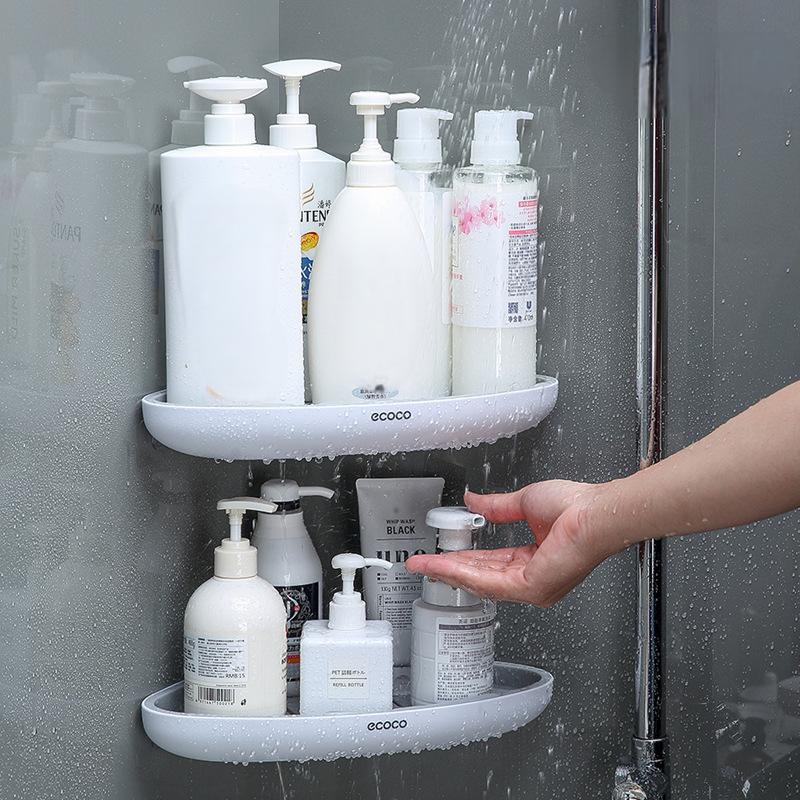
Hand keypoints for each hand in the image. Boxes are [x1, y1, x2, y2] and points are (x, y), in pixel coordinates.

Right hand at [406, 481, 618, 606]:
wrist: (596, 511)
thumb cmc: (578, 507)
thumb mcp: (525, 502)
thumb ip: (497, 507)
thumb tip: (474, 501)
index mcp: (535, 560)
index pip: (490, 563)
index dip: (462, 557)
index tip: (441, 553)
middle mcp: (533, 579)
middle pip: (480, 576)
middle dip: (447, 569)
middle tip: (422, 565)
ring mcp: (532, 587)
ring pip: (480, 582)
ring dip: (449, 572)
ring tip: (424, 566)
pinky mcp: (531, 587)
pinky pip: (489, 582)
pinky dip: (463, 573)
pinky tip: (445, 566)